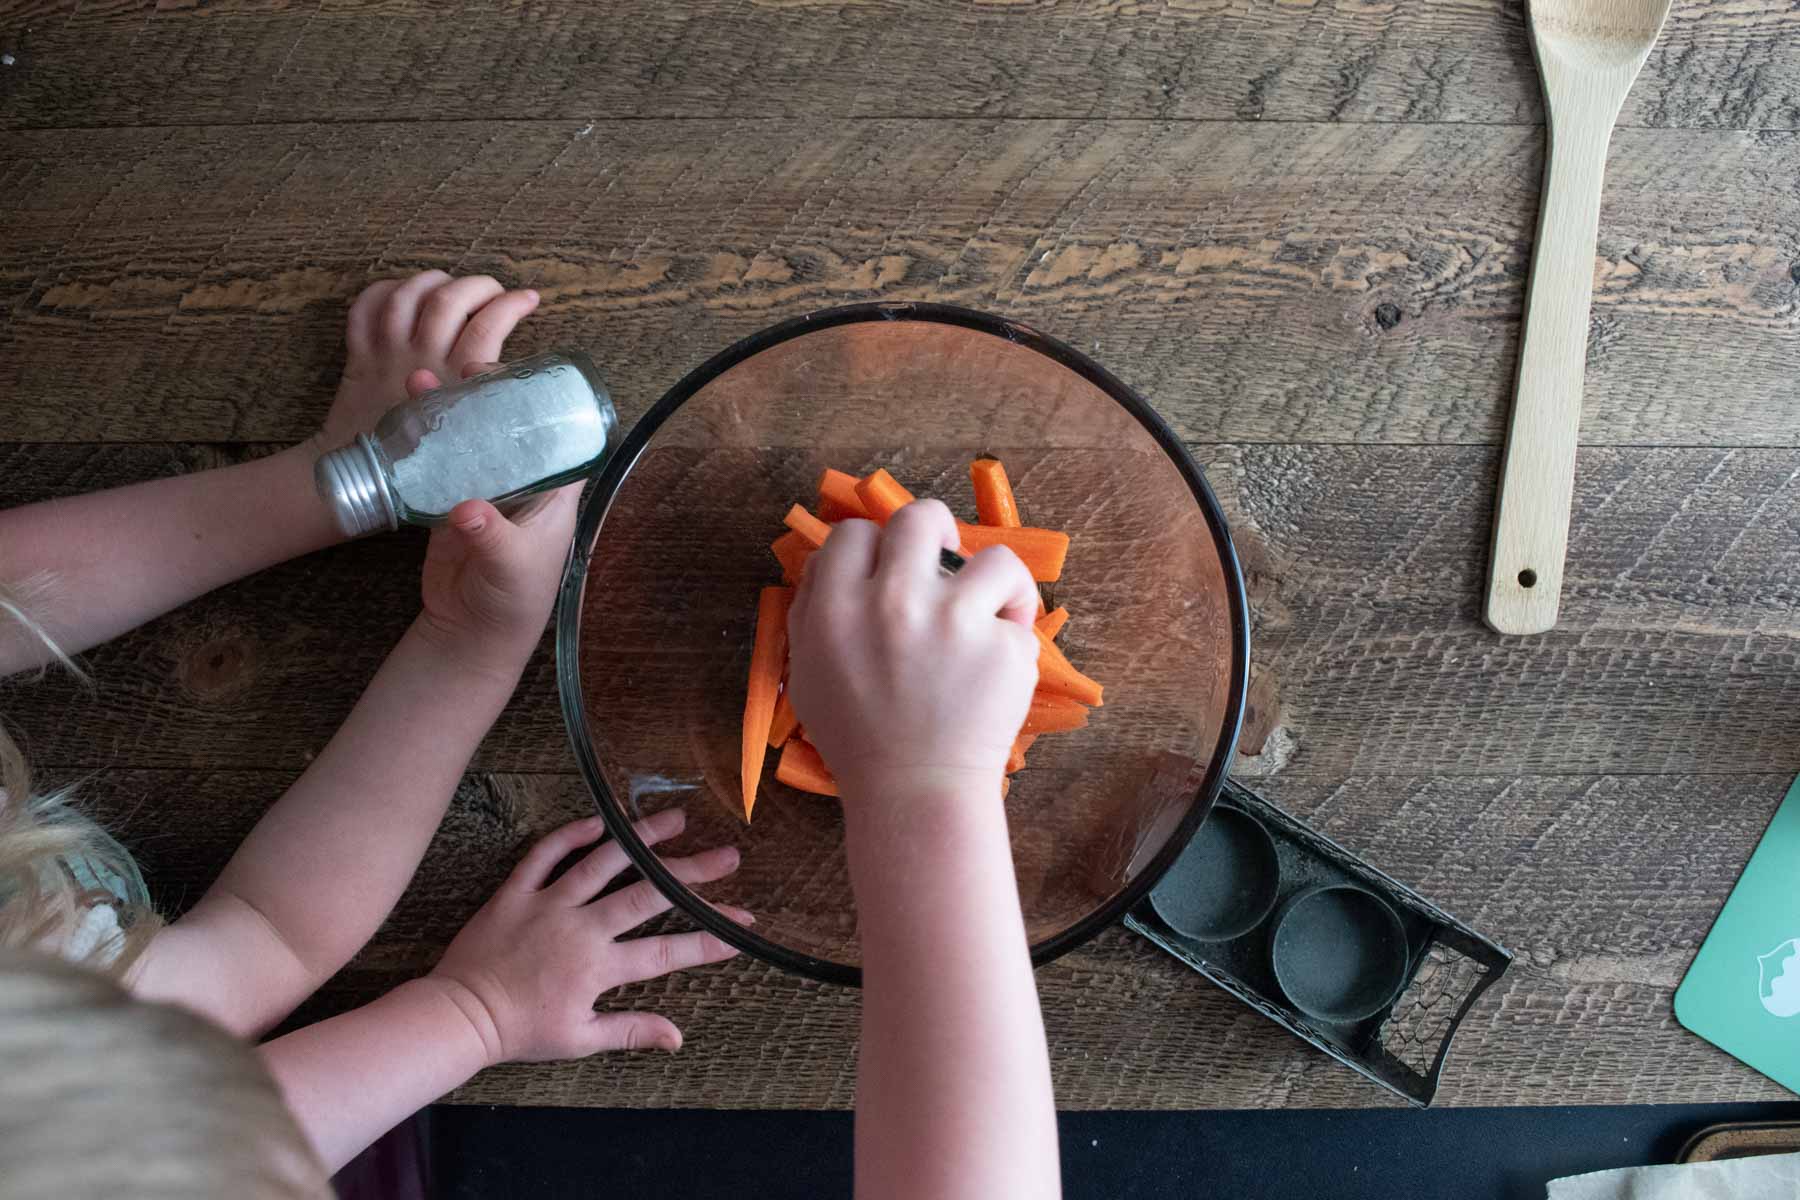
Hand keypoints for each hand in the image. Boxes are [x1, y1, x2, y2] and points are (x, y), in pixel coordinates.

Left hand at [312, 271, 539, 453]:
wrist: (364, 480)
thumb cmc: (422, 468)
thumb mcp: (473, 441)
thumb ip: (495, 409)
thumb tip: (522, 382)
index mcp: (453, 382)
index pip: (488, 325)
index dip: (513, 304)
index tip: (529, 299)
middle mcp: (419, 359)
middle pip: (450, 299)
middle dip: (479, 284)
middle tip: (496, 291)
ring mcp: (385, 353)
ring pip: (407, 294)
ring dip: (434, 280)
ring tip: (453, 285)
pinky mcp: (359, 355)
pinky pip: (365, 308)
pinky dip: (385, 290)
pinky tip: (405, 292)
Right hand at [413, 355, 580, 670]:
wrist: (469, 635)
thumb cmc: (511, 603)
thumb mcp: (510, 567)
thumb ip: (491, 536)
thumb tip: (467, 511)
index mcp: (554, 493)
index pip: (559, 436)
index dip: (544, 403)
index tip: (515, 374)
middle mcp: (523, 484)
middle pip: (510, 428)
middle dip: (488, 395)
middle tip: (464, 368)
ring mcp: (485, 490)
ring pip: (472, 439)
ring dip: (451, 409)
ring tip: (423, 379)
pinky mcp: (450, 500)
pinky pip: (439, 461)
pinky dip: (424, 438)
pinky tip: (405, 412)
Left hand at [426, 811, 746, 1064]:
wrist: (460, 1016)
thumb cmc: (521, 1031)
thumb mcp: (580, 1039)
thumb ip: (631, 1031)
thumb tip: (677, 1037)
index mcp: (599, 967)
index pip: (666, 950)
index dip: (708, 939)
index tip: (742, 929)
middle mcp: (581, 928)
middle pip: (647, 895)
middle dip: (693, 874)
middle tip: (729, 856)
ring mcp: (548, 904)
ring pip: (602, 862)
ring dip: (642, 838)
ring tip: (676, 819)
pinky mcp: (516, 891)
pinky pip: (544, 854)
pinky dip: (570, 835)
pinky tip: (599, 822)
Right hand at [786, 500, 1039, 797]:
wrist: (915, 792)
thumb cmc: (857, 738)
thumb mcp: (807, 673)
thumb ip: (813, 610)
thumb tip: (831, 559)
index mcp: (837, 607)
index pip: (854, 532)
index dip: (873, 549)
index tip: (887, 573)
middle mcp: (894, 601)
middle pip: (921, 517)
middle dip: (936, 536)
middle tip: (943, 570)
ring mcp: (955, 621)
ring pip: (993, 557)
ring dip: (993, 582)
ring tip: (987, 612)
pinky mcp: (1004, 646)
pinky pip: (1018, 612)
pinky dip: (1016, 629)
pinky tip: (1001, 658)